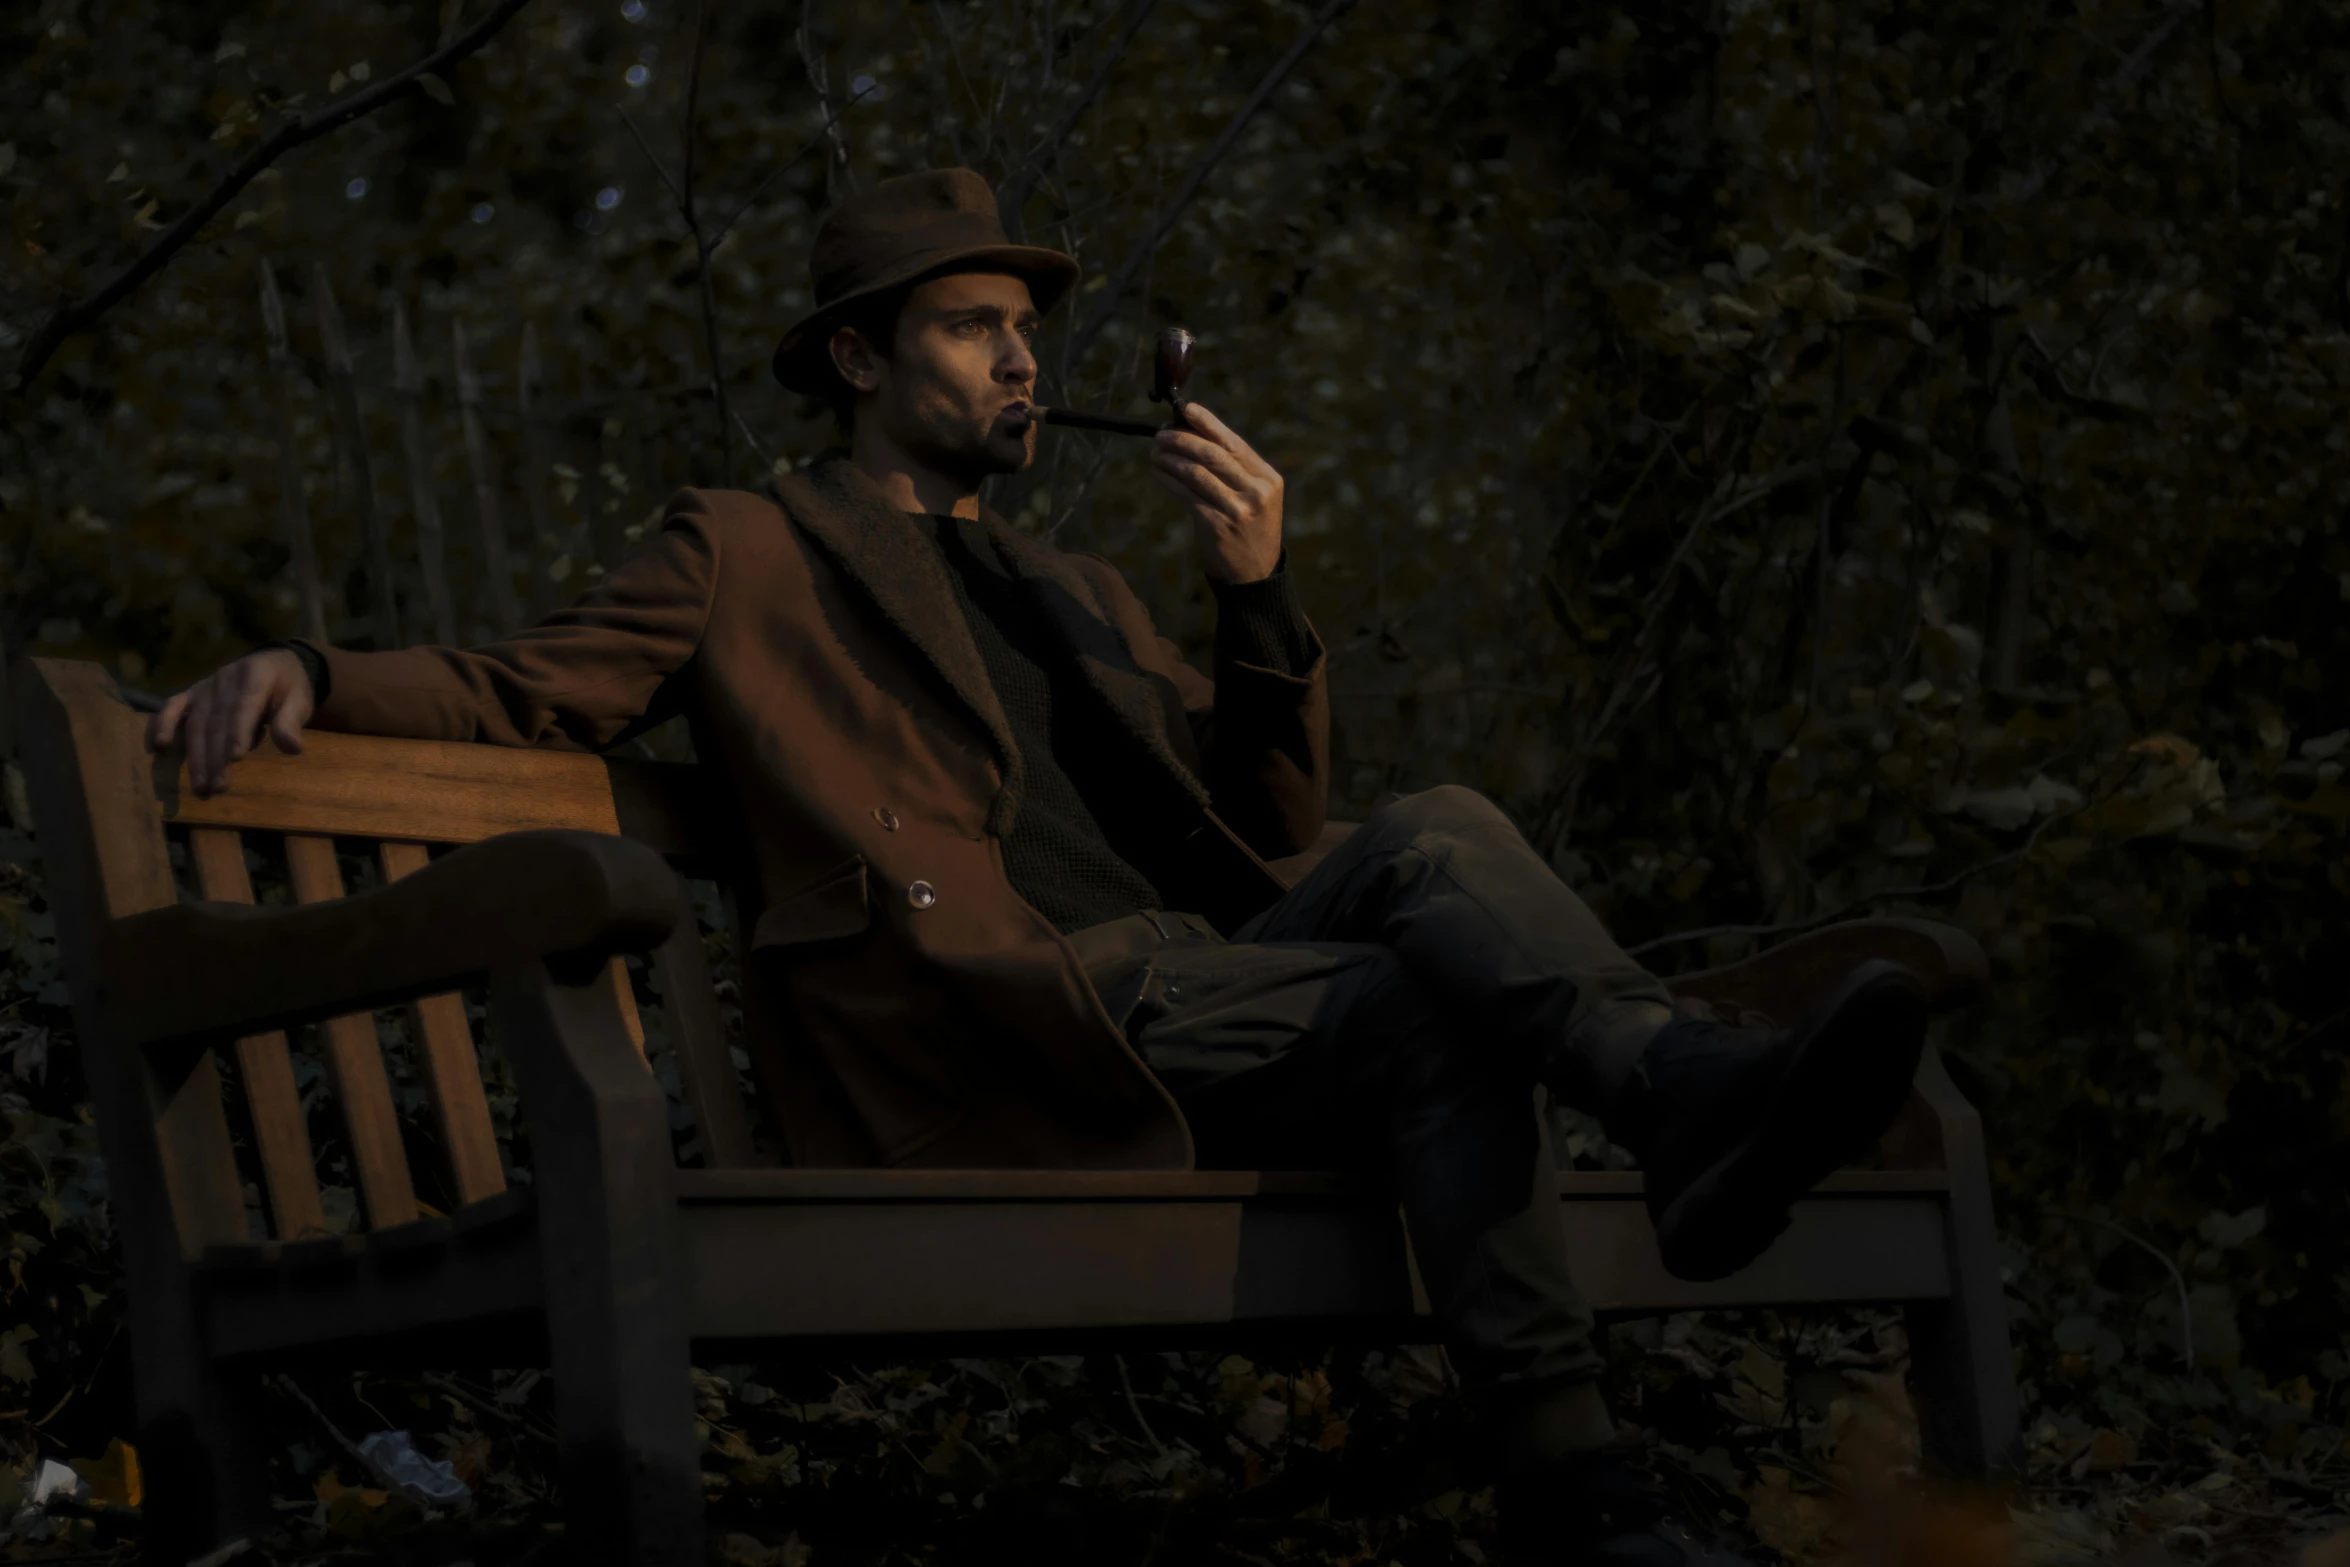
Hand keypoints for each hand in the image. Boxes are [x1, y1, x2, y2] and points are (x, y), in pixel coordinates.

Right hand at [145, 648, 313, 798]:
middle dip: (216, 756)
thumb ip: (292, 721)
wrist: (273, 664)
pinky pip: (173, 707)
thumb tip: (292, 748)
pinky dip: (163, 725)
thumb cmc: (288, 688)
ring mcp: (205, 686)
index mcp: (255, 675)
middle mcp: (225, 678)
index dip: (238, 732)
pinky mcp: (192, 693)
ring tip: (201, 788)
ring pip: (196, 723)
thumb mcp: (300, 700)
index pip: (244, 706)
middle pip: (217, 721)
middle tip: (218, 788)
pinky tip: (159, 747)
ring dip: (196, 757)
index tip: (235, 758)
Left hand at [1150, 402, 1283, 584]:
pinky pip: (1186, 496)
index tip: (1187, 408)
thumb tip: (1193, 433)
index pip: (1234, 443)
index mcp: (1268, 479)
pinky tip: (1159, 473)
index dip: (1208, 423)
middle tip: (1162, 432)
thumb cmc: (1248, 528)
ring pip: (1197, 473)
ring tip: (1155, 452)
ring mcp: (1237, 510)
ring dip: (1171, 459)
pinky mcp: (1217, 527)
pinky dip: (1169, 480)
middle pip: (1214, 455)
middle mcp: (1256, 492)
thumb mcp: (1254, 497)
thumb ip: (1232, 469)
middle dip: (1183, 439)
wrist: (1256, 574)